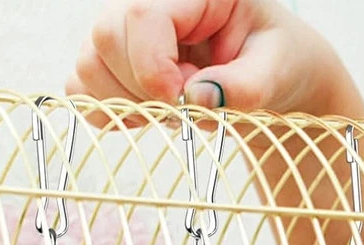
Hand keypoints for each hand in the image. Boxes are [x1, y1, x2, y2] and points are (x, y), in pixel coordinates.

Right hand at [67, 0, 363, 121]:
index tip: (182, 102)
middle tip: (189, 105)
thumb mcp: (278, 71)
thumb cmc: (280, 62)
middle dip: (146, 88)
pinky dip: (113, 111)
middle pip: (107, 38)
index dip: (153, 67)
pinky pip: (83, 86)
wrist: (276, 75)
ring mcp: (125, 29)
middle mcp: (150, 2)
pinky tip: (152, 114)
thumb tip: (199, 98)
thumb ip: (245, 85)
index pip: (142, 16)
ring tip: (179, 106)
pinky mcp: (114, 60)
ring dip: (132, 102)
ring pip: (90, 64)